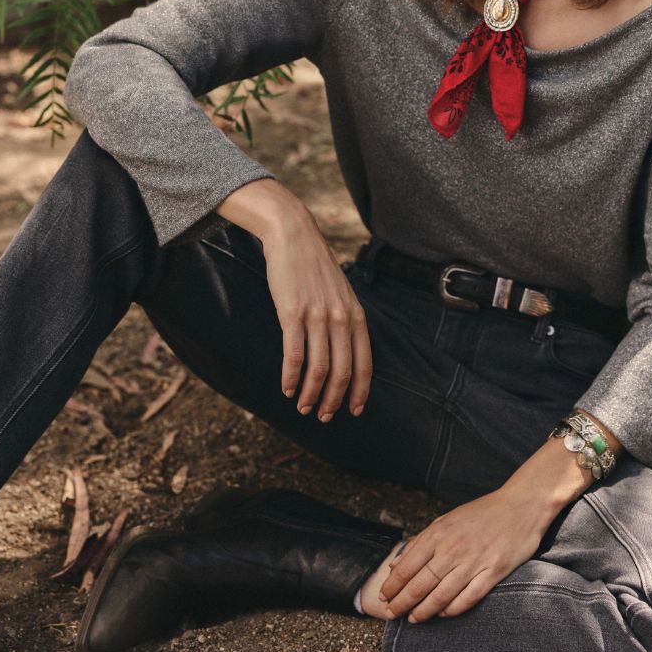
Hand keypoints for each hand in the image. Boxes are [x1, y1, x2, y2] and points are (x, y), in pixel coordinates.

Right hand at [261, 208, 372, 422]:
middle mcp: (340, 318)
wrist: (293, 235)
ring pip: (319, 368)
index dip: (359, 391)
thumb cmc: (314, 265)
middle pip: (342, 371)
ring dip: (312, 394)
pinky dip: (291, 377)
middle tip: (324, 416)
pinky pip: (294, 354)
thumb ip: (344, 318)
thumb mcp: (340, 292)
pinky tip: (287, 389)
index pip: (364, 363)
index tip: (353, 410)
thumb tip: (343, 349)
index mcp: (355, 315)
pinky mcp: (292, 313)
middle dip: (334, 399)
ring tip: (303, 408)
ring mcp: (317, 316)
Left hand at [377, 480, 550, 622]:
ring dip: (425, 610)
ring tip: (413, 619)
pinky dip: (454, 608)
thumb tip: (395, 563)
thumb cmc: (481, 513)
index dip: (393, 584)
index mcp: (439, 534)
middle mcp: (453, 548)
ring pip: (443, 594)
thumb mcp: (446, 520)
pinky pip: (470, 596)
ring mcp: (474, 561)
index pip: (408, 565)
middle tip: (391, 614)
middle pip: (422, 583)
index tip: (383, 597)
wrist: (520, 506)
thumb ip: (420, 542)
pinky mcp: (494, 571)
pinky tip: (443, 614)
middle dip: (403, 601)